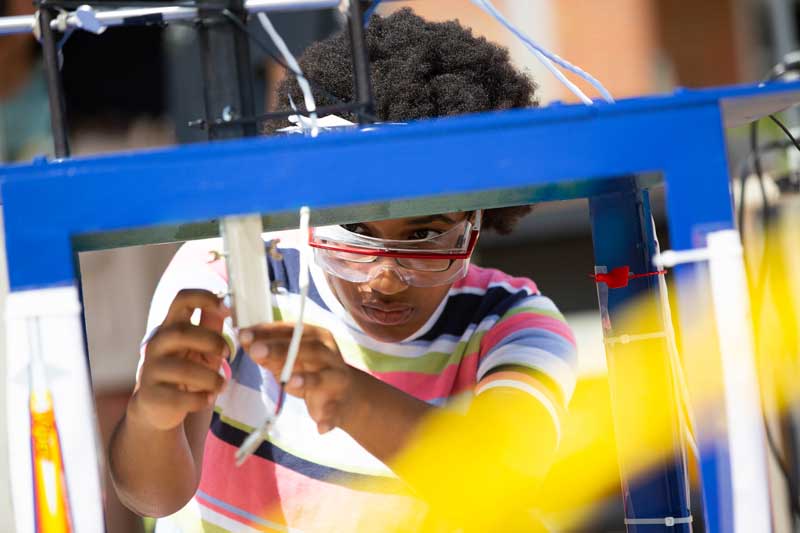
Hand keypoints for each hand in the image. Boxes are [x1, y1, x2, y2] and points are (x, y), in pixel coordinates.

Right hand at [129, 289, 229, 431]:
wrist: (159, 408)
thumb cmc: (186, 372)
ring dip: (210, 377)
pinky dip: (199, 399)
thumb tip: (226, 304)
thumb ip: (211, 327)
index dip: (204, 297)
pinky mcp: (151, 395)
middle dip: (211, 341)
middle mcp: (157, 344)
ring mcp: (151, 369)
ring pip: (181, 368)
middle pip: (181, 332)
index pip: (181, 300)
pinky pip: (178, 397)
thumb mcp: (202, 348)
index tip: (227, 309)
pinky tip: (208, 399)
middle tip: (226, 354)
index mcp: (171, 327)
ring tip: (221, 385)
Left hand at [239, 323, 355, 434]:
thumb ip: (268, 350)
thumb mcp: (289, 358)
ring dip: (307, 381)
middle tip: (256, 351)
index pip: (292, 330)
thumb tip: (243, 339)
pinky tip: (320, 428)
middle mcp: (329, 355)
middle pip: (307, 350)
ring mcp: (337, 379)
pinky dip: (328, 419)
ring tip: (290, 383)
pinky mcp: (339, 404)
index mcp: (317, 337)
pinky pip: (334, 412)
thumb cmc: (310, 369)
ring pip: (323, 378)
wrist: (344, 394)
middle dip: (280, 350)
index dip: (268, 332)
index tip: (245, 335)